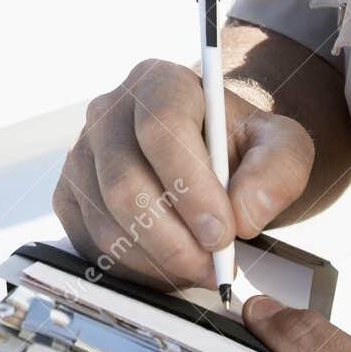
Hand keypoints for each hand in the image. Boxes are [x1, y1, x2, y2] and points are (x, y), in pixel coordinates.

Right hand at [52, 58, 313, 288]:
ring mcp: (81, 155)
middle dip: (173, 239)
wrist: (212, 159)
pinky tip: (169, 266)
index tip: (224, 232)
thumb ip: (278, 171)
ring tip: (200, 269)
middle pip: (124, 184)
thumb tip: (245, 214)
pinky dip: (134, 268)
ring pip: (106, 222)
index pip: (159, 129)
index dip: (189, 186)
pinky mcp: (68, 196)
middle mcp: (108, 112)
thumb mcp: (282, 148)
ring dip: (157, 260)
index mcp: (158, 83)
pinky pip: (91, 243)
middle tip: (214, 266)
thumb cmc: (242, 149)